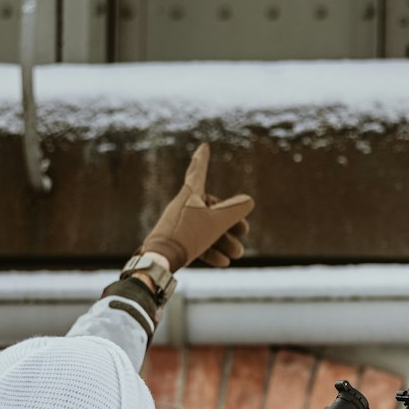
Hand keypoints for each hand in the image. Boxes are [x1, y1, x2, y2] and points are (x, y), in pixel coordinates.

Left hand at [141, 143, 253, 271]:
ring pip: (206, 229)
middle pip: (211, 209)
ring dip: (224, 242)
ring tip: (237, 254)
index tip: (204, 146)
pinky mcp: (176, 241)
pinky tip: (223, 262)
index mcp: (190, 194)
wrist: (160, 260)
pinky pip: (197, 242)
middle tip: (244, 231)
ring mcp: (179, 224)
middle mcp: (183, 206)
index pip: (198, 172)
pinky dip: (210, 251)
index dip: (202, 159)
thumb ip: (234, 210)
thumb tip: (249, 200)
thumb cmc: (188, 235)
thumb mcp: (216, 222)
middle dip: (230, 222)